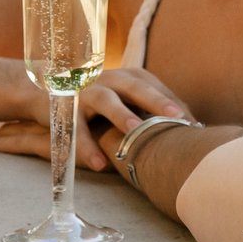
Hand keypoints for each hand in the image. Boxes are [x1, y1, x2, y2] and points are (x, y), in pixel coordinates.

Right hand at [0, 66, 190, 170]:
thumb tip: (192, 128)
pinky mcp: (64, 109)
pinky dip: (86, 147)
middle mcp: (109, 80)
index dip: (176, 104)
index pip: (157, 87)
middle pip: (136, 88)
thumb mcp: (125, 98)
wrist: (45, 89)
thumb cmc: (98, 99)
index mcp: (128, 77)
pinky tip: (99, 164)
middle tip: (179, 118)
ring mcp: (86, 92)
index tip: (197, 124)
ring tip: (135, 133)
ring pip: (106, 102)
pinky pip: (76, 129)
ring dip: (122, 116)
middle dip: (158, 102)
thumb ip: (150, 108)